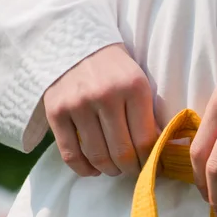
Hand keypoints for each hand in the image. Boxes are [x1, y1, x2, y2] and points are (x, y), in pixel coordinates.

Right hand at [44, 43, 158, 176]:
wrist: (76, 43)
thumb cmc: (115, 69)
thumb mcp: (139, 82)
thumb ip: (149, 114)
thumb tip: (160, 151)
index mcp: (134, 87)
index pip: (146, 140)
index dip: (152, 162)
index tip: (155, 169)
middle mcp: (105, 95)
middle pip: (123, 152)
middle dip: (132, 170)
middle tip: (135, 172)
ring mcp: (78, 104)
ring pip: (97, 156)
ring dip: (110, 170)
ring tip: (116, 169)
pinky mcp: (56, 111)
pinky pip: (70, 153)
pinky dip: (84, 169)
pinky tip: (93, 170)